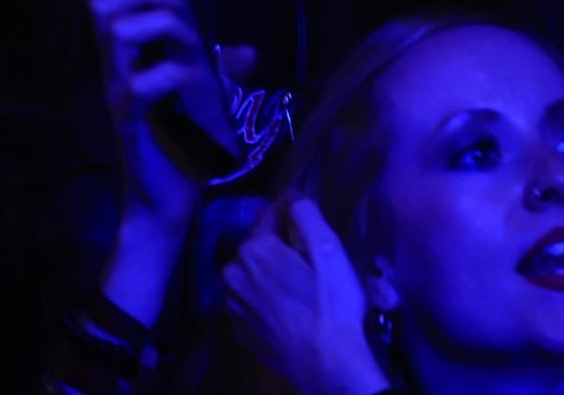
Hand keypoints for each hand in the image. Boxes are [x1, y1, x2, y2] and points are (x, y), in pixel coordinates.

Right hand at [87, 0, 231, 237]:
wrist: (166, 206)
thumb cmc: (180, 150)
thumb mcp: (205, 100)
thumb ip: (218, 71)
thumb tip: (246, 50)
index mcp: (126, 61)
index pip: (101, 2)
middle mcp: (115, 72)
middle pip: (104, 8)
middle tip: (177, 1)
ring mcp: (119, 96)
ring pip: (118, 35)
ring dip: (160, 24)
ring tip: (190, 39)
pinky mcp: (132, 122)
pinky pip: (143, 83)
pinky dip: (173, 70)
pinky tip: (194, 77)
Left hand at [223, 196, 388, 394]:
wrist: (326, 365)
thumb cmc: (331, 306)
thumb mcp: (329, 251)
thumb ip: (306, 215)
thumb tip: (292, 198)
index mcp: (253, 250)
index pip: (269, 214)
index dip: (290, 212)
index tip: (307, 218)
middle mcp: (232, 274)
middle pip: (257, 245)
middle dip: (279, 245)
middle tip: (309, 258)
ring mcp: (232, 306)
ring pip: (251, 273)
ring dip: (269, 271)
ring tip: (299, 284)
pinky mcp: (239, 330)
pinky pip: (250, 300)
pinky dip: (264, 297)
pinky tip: (288, 308)